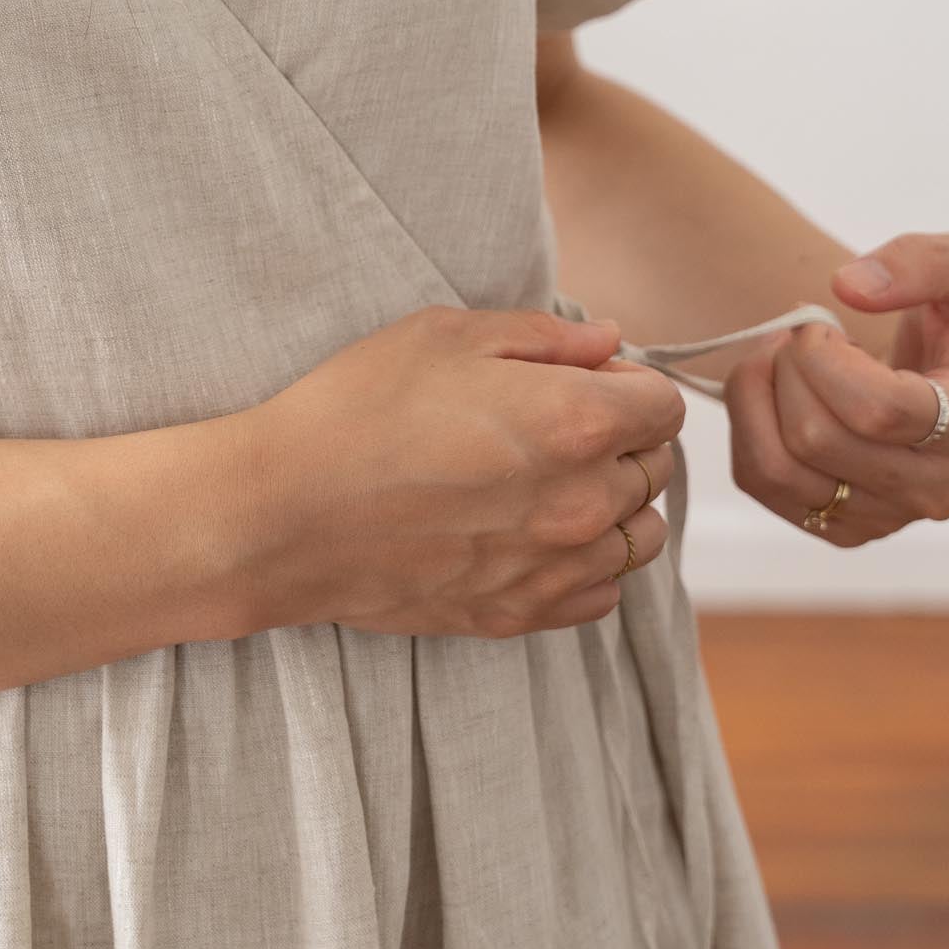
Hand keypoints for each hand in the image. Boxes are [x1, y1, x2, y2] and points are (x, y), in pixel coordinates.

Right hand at [245, 303, 685, 637]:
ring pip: (639, 539)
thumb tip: (607, 343)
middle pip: (655, 471)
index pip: (664, 406)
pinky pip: (599, 596)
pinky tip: (534, 538)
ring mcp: (554, 568)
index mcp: (576, 423)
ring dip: (615, 508)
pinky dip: (585, 567)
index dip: (628, 385)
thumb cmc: (355, 410)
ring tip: (549, 485)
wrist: (284, 515)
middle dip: (622, 442)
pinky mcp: (519, 613)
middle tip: (551, 426)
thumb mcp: (445, 335)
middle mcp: (583, 503)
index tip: (583, 380)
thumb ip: (545, 336)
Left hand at [723, 232, 948, 544]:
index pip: (878, 410)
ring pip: (776, 471)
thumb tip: (848, 286)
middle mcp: (935, 485)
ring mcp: (890, 513)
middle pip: (814, 438)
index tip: (820, 322)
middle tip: (799, 331)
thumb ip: (924, 262)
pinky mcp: (850, 524)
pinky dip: (749, 431)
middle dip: (785, 367)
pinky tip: (781, 394)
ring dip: (754, 399)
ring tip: (781, 359)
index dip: (823, 357)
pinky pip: (764, 487)